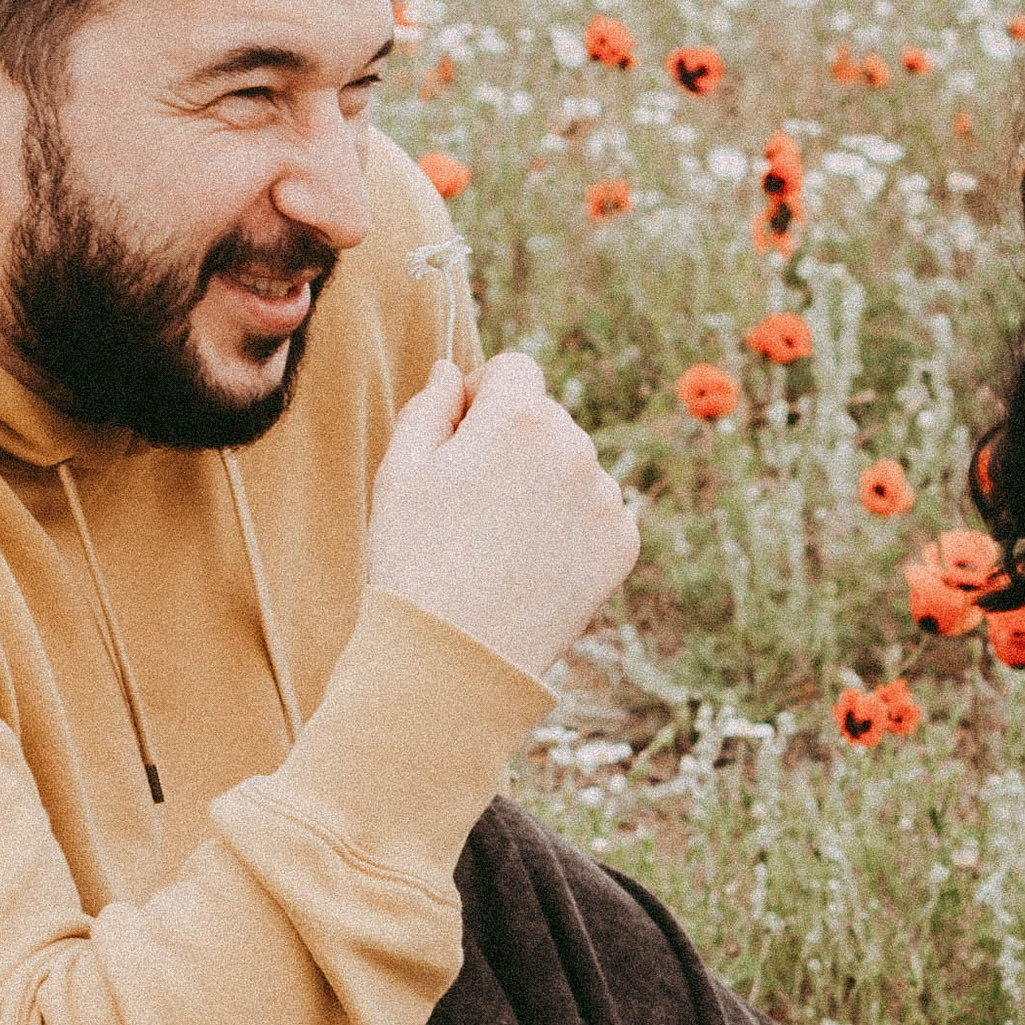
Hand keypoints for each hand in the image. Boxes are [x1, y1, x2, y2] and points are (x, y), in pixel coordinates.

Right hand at [367, 353, 637, 681]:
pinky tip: (531, 561)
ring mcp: (606, 498)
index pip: (514, 369)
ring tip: (501, 539)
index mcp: (519, 419)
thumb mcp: (401, 470)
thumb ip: (430, 406)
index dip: (483, 394)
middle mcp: (575, 447)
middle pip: (547, 417)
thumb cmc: (415, 558)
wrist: (457, 655)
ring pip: (575, 464)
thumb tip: (452, 371)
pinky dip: (570, 526)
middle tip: (474, 501)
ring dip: (545, 482)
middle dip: (515, 440)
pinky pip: (597, 512)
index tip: (461, 435)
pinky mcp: (623, 543)